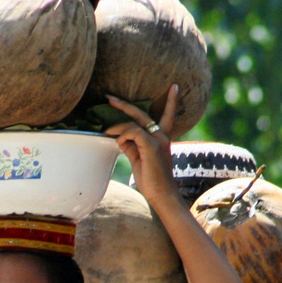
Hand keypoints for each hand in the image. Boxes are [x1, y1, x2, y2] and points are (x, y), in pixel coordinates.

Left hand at [104, 85, 178, 206]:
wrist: (162, 195)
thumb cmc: (152, 181)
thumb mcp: (139, 160)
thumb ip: (131, 146)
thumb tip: (119, 137)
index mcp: (161, 139)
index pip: (168, 115)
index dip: (171, 102)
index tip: (174, 86)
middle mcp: (162, 136)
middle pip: (142, 113)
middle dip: (124, 104)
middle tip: (108, 97)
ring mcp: (157, 140)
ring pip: (134, 123)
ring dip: (117, 126)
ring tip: (107, 131)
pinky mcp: (151, 146)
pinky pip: (133, 132)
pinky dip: (122, 134)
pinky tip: (117, 141)